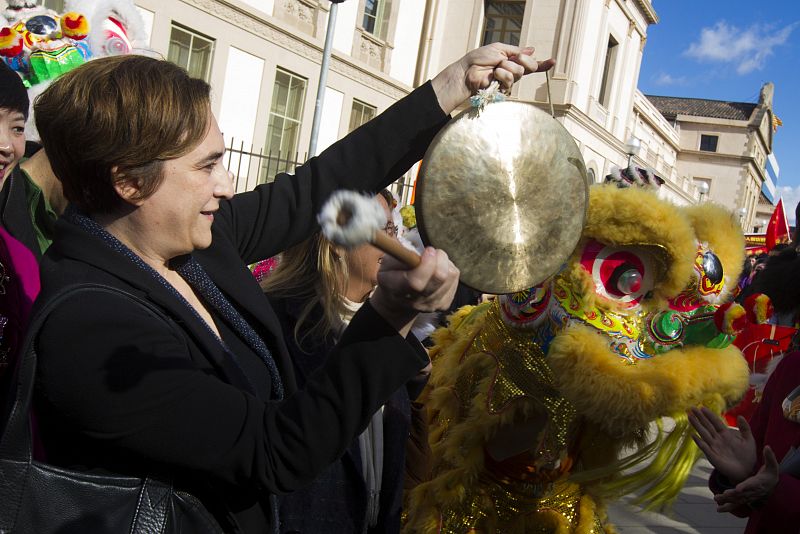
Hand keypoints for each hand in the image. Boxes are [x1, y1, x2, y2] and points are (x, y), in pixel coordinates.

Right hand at [370, 247, 458, 335]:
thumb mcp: (388, 262)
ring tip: (434, 261)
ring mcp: (432, 305)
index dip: (427, 264)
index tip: (428, 250)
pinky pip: (455, 279)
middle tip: (431, 251)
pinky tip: (438, 270)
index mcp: (397, 290)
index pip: (416, 282)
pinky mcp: (444, 304)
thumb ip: (401, 256)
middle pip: (439, 278)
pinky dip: (449, 269)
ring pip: (450, 276)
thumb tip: (418, 252)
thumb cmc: (393, 275)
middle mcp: (416, 302)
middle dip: (439, 258)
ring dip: (445, 262)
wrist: (398, 300)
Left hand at [431, 43, 554, 113]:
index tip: (553, 61)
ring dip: (506, 67)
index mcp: (512, 62)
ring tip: (495, 68)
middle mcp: (513, 73)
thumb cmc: (478, 59)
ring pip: (519, 72)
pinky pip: (510, 80)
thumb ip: (515, 50)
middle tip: (508, 58)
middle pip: (529, 66)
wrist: (467, 71)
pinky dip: (502, 74)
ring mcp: (508, 82)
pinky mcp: (503, 91)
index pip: (531, 65)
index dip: (542, 64)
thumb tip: (532, 49)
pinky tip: (494, 75)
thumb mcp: (498, 48)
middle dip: (521, 59)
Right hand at [688, 407, 756, 483]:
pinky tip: (693, 435)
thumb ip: (745, 429)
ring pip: (703, 434)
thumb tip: (740, 416)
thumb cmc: (747, 456)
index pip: (716, 422)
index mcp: (726, 434)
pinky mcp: (712, 456)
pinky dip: (699, 442)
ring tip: (689, 416)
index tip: (702, 407)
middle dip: (699, 417)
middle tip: (691, 407)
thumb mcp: (749, 440)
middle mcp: (717, 439)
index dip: (709, 415)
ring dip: (696, 425)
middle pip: (707, 426)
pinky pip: (705, 448)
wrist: (746, 472)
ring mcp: (714, 447)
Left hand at [715, 446, 779, 512]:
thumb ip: (770, 456)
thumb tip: (768, 446)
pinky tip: (718, 509)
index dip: (745, 487)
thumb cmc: (771, 473)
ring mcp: (749, 496)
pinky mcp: (744, 499)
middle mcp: (753, 491)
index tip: (738, 488)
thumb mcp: (773, 465)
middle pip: (743, 494)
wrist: (772, 485)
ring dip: (727, 501)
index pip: (752, 484)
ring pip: (738, 500)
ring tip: (716, 499)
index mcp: (759, 482)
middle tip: (724, 495)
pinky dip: (728, 507)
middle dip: (733, 495)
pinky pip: (736, 504)